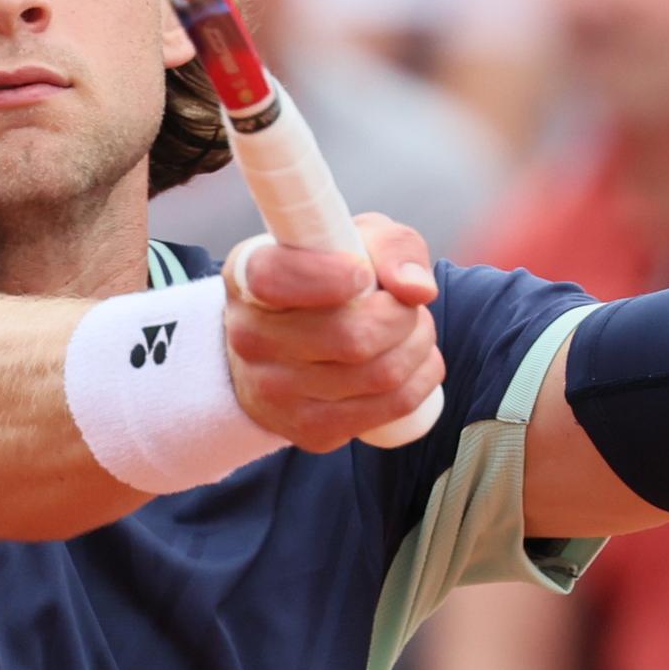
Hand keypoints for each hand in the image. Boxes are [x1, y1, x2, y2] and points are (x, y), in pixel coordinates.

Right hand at [221, 214, 444, 452]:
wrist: (283, 349)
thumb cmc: (325, 279)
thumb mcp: (350, 239)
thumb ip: (390, 246)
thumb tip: (416, 290)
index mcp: (248, 276)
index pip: (275, 278)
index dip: (326, 276)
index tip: (361, 272)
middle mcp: (251, 337)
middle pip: (351, 336)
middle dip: (402, 316)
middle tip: (407, 305)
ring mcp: (275, 393)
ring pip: (379, 374)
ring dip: (418, 346)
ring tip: (413, 329)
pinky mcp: (309, 431)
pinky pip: (391, 408)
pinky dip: (421, 379)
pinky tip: (415, 361)